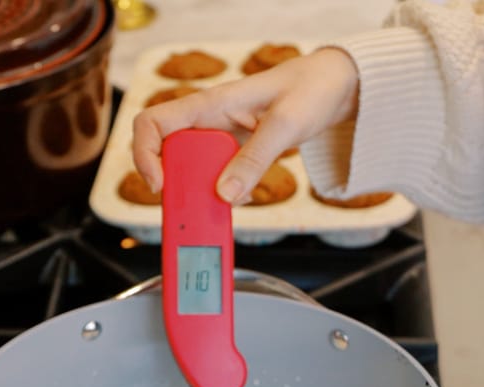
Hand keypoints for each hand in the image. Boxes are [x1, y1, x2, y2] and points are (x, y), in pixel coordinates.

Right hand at [131, 48, 358, 204]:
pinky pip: (216, 176)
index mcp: (210, 105)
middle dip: (176, 183)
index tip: (160, 184)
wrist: (337, 86)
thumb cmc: (311, 89)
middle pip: (168, 154)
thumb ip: (254, 160)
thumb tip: (224, 196)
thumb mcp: (286, 125)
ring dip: (201, 192)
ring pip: (191, 170)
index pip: (152, 123)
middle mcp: (208, 120)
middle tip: (195, 203)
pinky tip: (242, 196)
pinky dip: (223, 193)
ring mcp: (221, 137)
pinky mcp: (235, 151)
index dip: (145, 155)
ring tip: (223, 204)